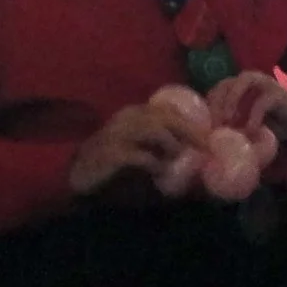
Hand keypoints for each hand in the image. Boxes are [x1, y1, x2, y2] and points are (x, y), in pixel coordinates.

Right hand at [68, 100, 208, 197]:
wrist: (79, 175)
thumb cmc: (112, 163)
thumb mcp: (137, 148)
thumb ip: (158, 145)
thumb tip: (189, 151)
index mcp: (134, 113)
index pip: (168, 110)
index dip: (190, 122)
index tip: (208, 136)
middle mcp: (126, 118)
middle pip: (165, 116)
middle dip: (189, 130)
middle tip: (205, 146)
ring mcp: (117, 133)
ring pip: (153, 129)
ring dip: (171, 144)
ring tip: (177, 157)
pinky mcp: (111, 153)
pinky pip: (139, 154)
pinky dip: (154, 162)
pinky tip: (160, 171)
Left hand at [208, 71, 286, 139]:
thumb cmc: (272, 127)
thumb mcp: (247, 126)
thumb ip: (233, 126)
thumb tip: (211, 138)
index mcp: (241, 86)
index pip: (217, 88)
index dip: (209, 105)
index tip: (204, 126)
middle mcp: (252, 80)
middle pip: (227, 81)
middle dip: (217, 102)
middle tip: (214, 124)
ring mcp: (267, 83)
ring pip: (244, 80)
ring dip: (233, 99)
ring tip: (228, 122)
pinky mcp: (279, 94)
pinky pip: (263, 101)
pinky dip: (253, 116)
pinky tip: (250, 131)